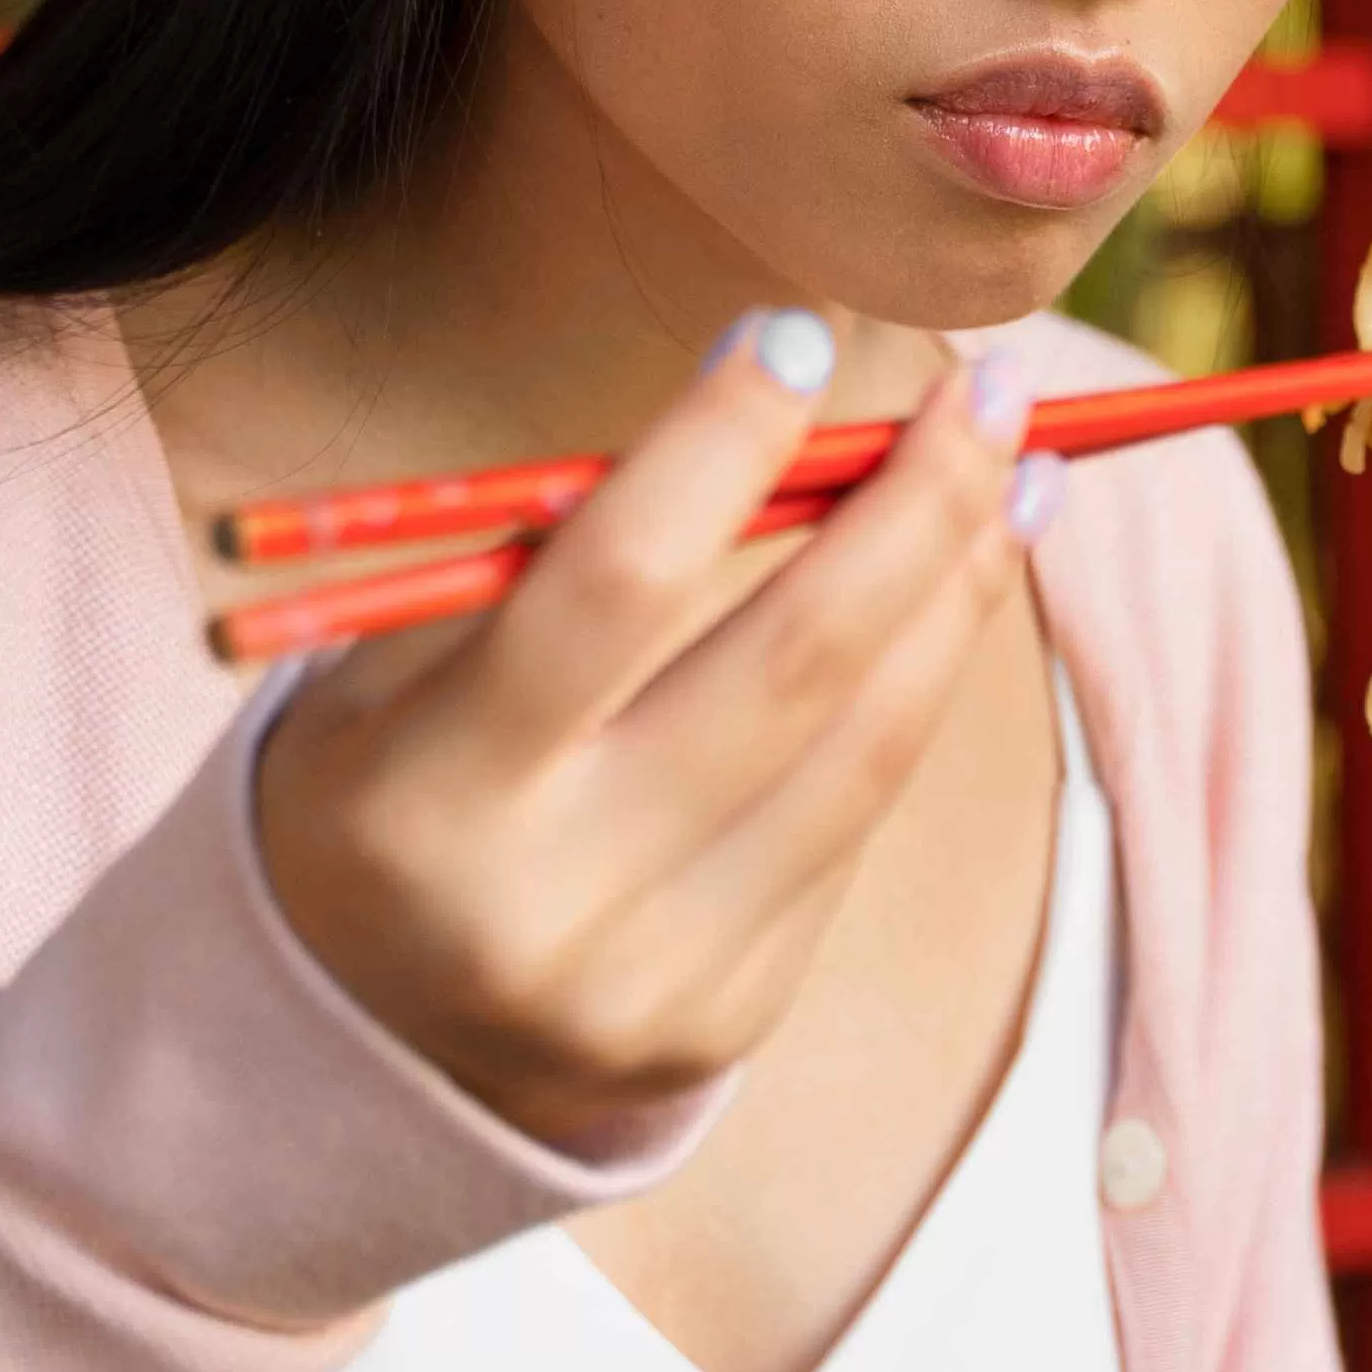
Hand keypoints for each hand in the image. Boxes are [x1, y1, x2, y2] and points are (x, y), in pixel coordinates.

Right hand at [249, 316, 1058, 1150]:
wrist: (354, 1039)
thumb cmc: (387, 785)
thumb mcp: (401, 669)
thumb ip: (558, 559)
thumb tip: (777, 404)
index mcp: (424, 797)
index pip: (613, 586)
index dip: (718, 448)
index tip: (798, 331)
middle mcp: (544, 906)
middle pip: (789, 668)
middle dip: (913, 508)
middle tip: (992, 392)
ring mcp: (648, 983)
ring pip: (859, 754)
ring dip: (956, 598)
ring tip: (1017, 481)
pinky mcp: (726, 1021)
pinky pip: (847, 832)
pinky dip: (900, 706)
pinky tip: (940, 613)